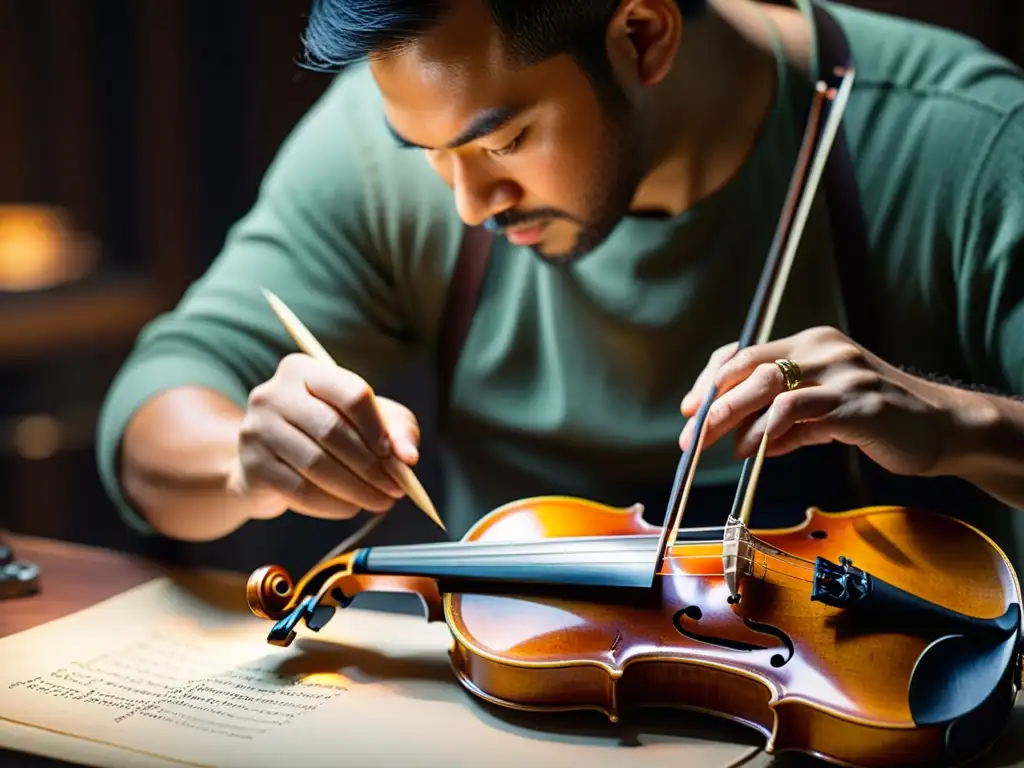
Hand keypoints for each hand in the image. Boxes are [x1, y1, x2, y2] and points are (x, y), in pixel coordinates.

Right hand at [227, 353, 419, 520]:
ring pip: (317, 464)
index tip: (399, 456)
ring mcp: (256, 429)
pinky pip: (300, 490)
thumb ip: (395, 429)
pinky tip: (351, 507)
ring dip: (357, 489)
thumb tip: (407, 456)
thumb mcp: (366, 420)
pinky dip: (334, 504)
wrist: (269, 463)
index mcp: (304, 370)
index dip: (379, 427)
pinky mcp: (251, 466)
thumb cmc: (325, 433)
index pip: (350, 393)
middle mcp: (273, 393)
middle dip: (372, 466)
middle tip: (397, 489)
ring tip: (380, 502)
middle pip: (332, 430)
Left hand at [678, 326, 955, 476]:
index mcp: (811, 344)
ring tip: (717, 445)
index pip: (747, 353)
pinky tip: (756, 451)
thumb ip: (786, 424)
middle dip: (712, 402)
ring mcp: (843, 373)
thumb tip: (743, 440)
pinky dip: (768, 431)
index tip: (690, 407)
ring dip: (734, 418)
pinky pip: (799, 411)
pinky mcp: (859, 403)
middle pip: (750, 367)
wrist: (943, 427)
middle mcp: (824, 349)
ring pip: (769, 387)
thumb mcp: (824, 415)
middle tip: (690, 433)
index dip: (712, 379)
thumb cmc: (880, 419)